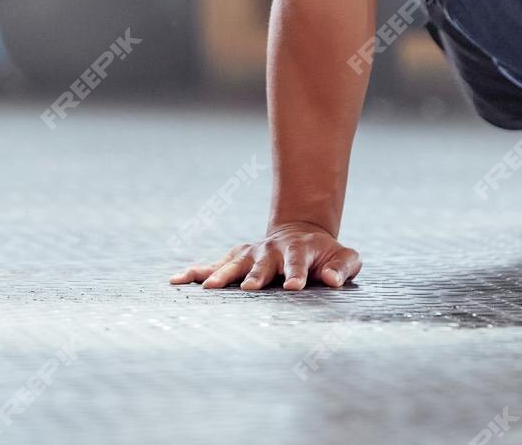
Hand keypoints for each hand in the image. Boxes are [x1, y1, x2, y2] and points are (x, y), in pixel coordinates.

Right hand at [169, 221, 361, 291]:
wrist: (300, 233)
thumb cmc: (325, 253)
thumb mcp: (344, 257)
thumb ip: (343, 267)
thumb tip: (332, 280)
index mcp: (298, 250)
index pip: (298, 262)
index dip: (296, 274)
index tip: (294, 287)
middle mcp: (270, 250)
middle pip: (261, 263)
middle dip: (256, 275)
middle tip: (250, 288)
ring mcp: (250, 253)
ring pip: (233, 264)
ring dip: (221, 275)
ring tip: (206, 288)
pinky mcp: (235, 259)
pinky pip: (213, 265)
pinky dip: (195, 272)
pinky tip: (177, 280)